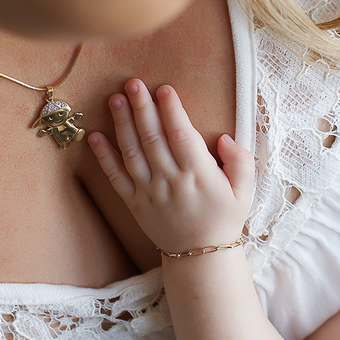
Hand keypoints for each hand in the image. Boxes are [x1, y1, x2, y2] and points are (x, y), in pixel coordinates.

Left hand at [89, 79, 253, 254]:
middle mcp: (170, 181)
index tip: (164, 89)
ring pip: (132, 152)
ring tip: (115, 99)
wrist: (201, 256)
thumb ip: (240, 161)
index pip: (181, 135)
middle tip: (132, 83)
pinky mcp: (134, 203)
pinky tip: (96, 136)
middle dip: (142, 108)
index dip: (172, 111)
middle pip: (152, 138)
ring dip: (122, 124)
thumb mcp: (244, 191)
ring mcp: (149, 192)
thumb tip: (224, 139)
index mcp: (198, 175)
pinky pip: (116, 177)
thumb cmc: (224, 218)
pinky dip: (104, 157)